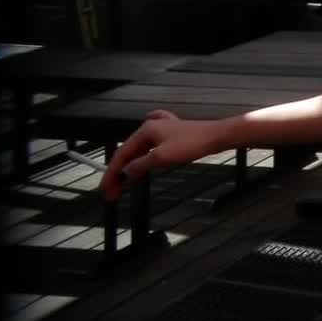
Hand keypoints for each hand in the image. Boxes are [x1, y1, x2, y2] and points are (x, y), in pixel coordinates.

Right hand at [102, 110, 219, 201]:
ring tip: (123, 184)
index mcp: (145, 129)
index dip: (111, 173)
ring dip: (130, 167)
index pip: (122, 154)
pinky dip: (142, 154)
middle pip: (129, 152)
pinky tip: (142, 153)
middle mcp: (151, 127)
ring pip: (139, 150)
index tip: (105, 190)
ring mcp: (162, 130)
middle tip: (112, 193)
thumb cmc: (191, 144)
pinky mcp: (172, 135)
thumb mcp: (161, 157)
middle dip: (118, 173)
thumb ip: (140, 165)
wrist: (216, 136)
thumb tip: (124, 172)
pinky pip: (151, 145)